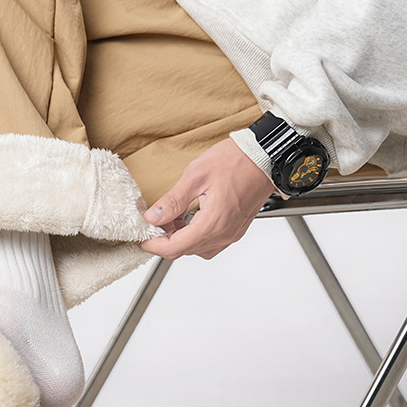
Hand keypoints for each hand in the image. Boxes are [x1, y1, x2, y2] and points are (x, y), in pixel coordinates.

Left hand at [140, 138, 275, 259]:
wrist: (265, 156)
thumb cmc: (235, 161)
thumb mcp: (195, 176)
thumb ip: (172, 201)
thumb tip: (153, 217)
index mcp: (213, 223)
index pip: (176, 247)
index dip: (154, 245)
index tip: (142, 238)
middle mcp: (224, 233)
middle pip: (186, 250)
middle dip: (165, 240)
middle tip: (153, 222)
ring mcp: (232, 233)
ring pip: (198, 248)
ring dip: (180, 238)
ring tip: (170, 218)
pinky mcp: (236, 228)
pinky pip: (211, 241)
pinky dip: (195, 235)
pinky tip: (187, 219)